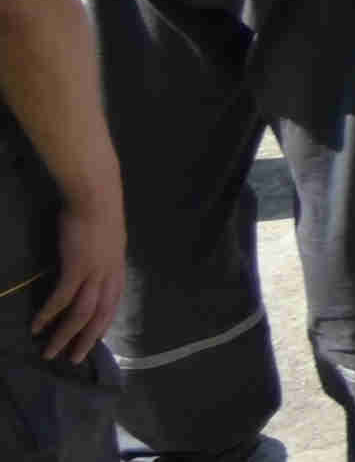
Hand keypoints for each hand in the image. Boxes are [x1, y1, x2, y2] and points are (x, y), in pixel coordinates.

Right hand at [36, 185, 117, 366]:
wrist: (95, 194)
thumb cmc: (98, 213)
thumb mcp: (107, 242)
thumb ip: (102, 260)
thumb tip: (90, 274)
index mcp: (118, 270)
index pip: (113, 306)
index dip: (102, 327)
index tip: (91, 343)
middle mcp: (110, 274)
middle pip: (100, 316)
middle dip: (85, 340)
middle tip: (72, 360)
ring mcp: (95, 271)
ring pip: (82, 313)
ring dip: (64, 335)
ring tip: (49, 351)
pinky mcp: (77, 266)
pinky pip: (62, 298)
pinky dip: (49, 314)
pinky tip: (36, 326)